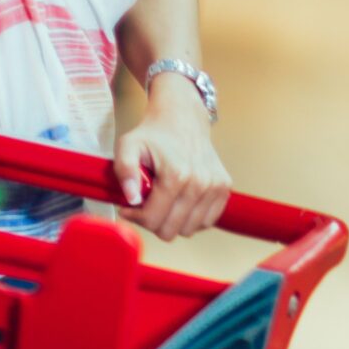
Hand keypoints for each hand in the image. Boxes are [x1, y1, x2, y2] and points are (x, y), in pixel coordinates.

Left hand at [113, 75, 228, 241]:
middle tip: (145, 203)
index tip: (129, 206)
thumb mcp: (128, 145)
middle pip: (171, 230)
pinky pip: (206, 222)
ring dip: (172, 220)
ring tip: (162, 199)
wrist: (182, 118)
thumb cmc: (153, 134)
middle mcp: (200, 183)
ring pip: (189, 230)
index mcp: (176, 174)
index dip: (136, 216)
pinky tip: (179, 200)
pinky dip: (190, 217)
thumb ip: (124, 170)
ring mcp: (215, 187)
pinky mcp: (224, 188)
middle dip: (153, 220)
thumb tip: (131, 199)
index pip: (153, 220)